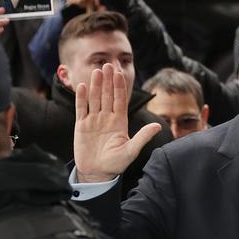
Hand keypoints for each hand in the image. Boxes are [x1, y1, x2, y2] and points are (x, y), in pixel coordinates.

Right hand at [74, 62, 161, 181]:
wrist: (97, 173)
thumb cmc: (115, 164)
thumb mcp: (131, 151)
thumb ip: (142, 137)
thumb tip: (157, 126)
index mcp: (120, 122)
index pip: (120, 100)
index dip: (119, 87)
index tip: (119, 74)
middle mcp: (107, 118)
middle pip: (107, 96)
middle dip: (107, 81)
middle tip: (107, 65)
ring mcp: (93, 121)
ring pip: (94, 99)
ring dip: (95, 85)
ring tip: (96, 71)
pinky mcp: (81, 126)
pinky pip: (81, 109)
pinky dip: (81, 98)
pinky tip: (82, 86)